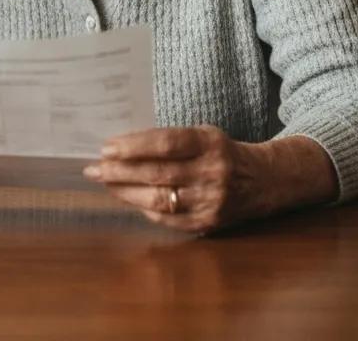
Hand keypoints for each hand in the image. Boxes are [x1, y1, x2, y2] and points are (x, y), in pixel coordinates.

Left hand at [82, 125, 269, 233]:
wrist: (264, 181)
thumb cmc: (221, 152)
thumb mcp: (203, 134)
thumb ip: (170, 139)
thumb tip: (122, 145)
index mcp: (209, 144)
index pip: (166, 143)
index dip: (133, 146)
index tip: (106, 147)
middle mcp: (212, 173)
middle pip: (157, 173)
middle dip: (119, 171)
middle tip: (94, 168)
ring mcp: (211, 202)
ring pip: (159, 199)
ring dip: (125, 191)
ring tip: (104, 182)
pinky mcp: (209, 223)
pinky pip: (168, 219)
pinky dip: (144, 208)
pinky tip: (127, 198)